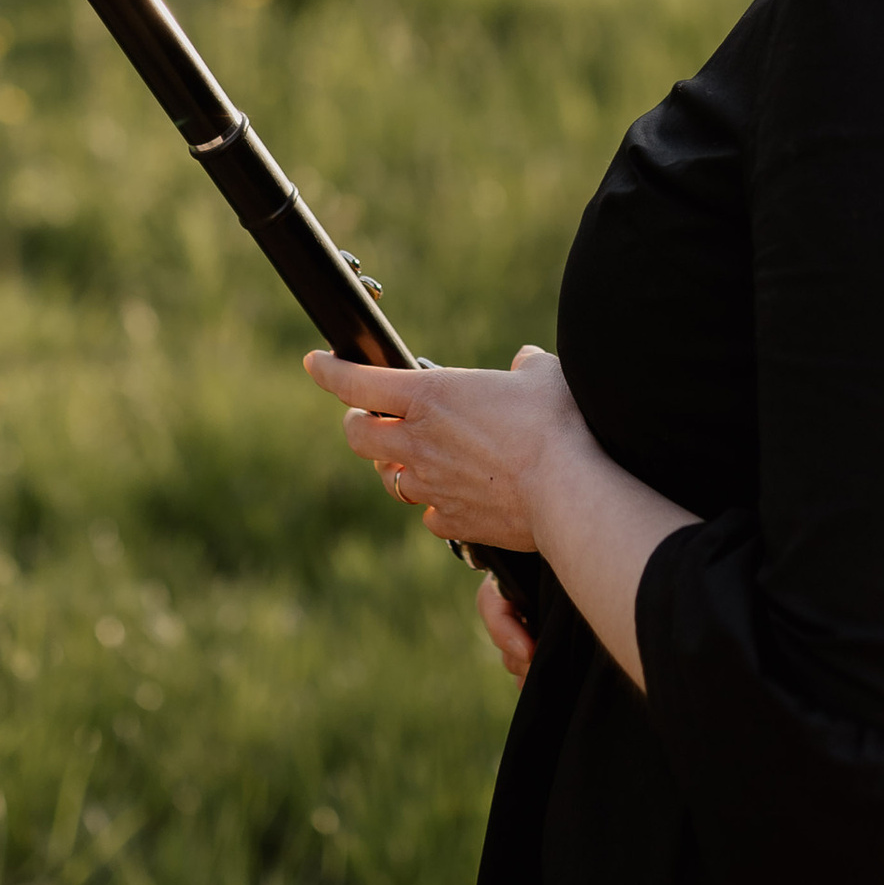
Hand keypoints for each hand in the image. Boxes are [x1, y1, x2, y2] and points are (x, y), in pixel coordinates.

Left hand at [304, 343, 581, 670]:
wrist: (568, 492)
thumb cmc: (556, 424)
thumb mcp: (543, 376)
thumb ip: (527, 367)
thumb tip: (525, 362)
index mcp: (430, 395)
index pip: (357, 382)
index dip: (329, 371)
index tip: (315, 363)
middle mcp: (419, 442)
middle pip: (359, 435)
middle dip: (358, 424)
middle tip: (370, 418)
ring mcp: (432, 486)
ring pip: (390, 479)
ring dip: (394, 467)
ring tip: (412, 459)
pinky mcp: (453, 522)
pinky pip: (429, 515)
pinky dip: (434, 507)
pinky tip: (450, 501)